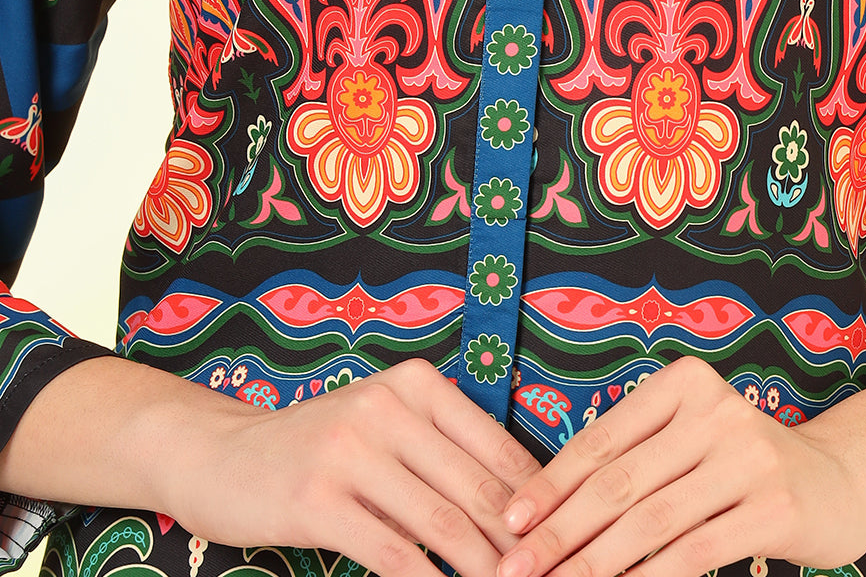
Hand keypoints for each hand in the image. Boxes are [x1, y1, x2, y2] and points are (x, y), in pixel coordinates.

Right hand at [165, 357, 542, 576]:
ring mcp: (350, 450)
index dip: (537, 504)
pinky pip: (392, 554)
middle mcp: (386, 407)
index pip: (496, 449)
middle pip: (475, 488)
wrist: (223, 456)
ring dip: (482, 570)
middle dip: (518, 545)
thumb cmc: (321, 447)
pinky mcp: (318, 499)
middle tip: (549, 576)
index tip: (566, 544)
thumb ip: (444, 454)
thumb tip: (525, 510)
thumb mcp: (385, 428)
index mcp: (415, 384)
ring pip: (441, 524)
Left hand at [491, 355, 865, 576]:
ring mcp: (747, 456)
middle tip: (516, 571)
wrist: (841, 480)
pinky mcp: (773, 506)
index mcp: (683, 383)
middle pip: (618, 483)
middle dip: (561, 534)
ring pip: (650, 521)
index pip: (601, 439)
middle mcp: (714, 410)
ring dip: (595, 565)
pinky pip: (693, 550)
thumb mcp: (689, 442)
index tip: (510, 524)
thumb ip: (634, 462)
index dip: (551, 485)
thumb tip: (544, 512)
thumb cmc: (741, 465)